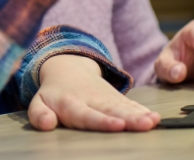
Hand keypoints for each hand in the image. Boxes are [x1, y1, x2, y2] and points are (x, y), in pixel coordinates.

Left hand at [28, 55, 159, 131]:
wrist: (67, 67)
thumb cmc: (53, 93)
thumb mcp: (38, 102)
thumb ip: (38, 114)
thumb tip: (46, 124)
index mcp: (71, 103)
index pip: (87, 115)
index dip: (102, 121)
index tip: (118, 125)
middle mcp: (91, 99)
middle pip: (111, 111)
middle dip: (129, 118)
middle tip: (145, 125)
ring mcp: (106, 97)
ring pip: (123, 107)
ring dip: (139, 115)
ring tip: (153, 121)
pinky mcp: (116, 97)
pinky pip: (130, 104)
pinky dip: (142, 111)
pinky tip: (154, 118)